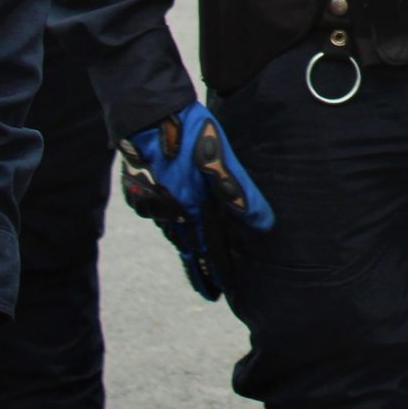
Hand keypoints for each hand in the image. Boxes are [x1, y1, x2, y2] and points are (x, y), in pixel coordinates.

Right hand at [121, 100, 274, 298]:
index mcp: (190, 208)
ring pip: (171, 231)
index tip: (218, 296)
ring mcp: (152, 198)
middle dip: (197, 268)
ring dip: (184, 247)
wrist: (147, 112)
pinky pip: (158, 213)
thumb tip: (265, 224)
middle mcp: (169, 209)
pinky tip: (173, 221)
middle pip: (185, 247)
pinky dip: (169, 224)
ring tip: (194, 259)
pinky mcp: (142, 185)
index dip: (212, 273)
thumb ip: (240, 192)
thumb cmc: (190, 134)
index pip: (203, 251)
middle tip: (207, 289)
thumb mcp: (221, 160)